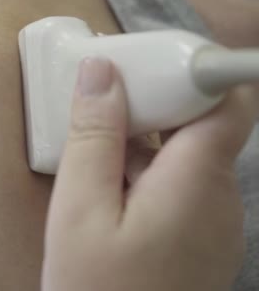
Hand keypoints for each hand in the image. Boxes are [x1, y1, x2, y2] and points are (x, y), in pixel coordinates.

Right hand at [42, 57, 258, 290]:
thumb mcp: (79, 211)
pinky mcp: (200, 240)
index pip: (229, 101)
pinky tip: (105, 192)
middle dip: (151, 106)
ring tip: (90, 153)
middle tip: (95, 107)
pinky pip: (180, 187)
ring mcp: (214, 222)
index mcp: (196, 182)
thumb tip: (102, 70)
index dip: (194, 72)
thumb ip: (93, 137)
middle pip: (201, 125)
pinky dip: (146, 173)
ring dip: (142, 142)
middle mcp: (219, 197)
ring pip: (185, 157)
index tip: (143, 67)